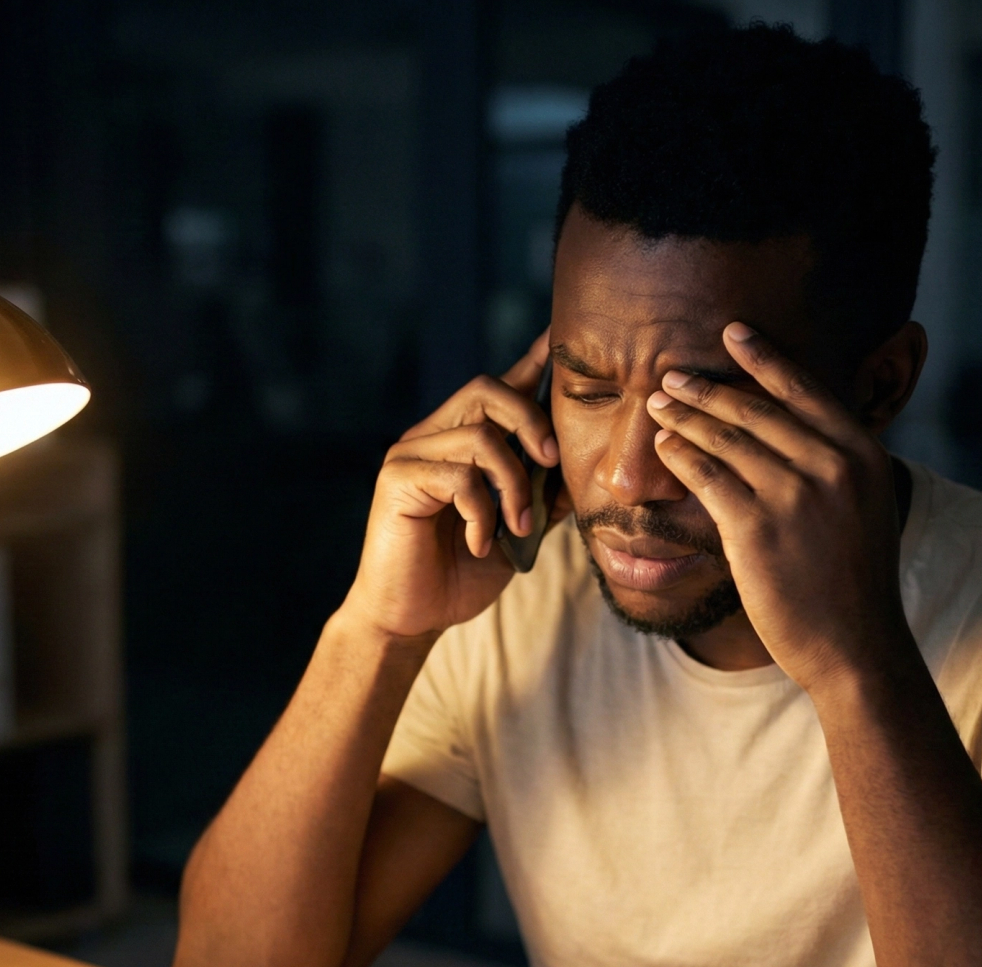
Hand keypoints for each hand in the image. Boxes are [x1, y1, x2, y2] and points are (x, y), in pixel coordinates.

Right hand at [340, 331, 559, 640]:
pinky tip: (479, 543)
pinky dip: (481, 512)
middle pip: (488, 389)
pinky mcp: (396, 479)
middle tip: (552, 464)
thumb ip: (544, 497)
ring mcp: (410, 454)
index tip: (564, 334)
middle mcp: (432, 436)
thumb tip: (585, 469)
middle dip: (532, 421)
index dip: (534, 359)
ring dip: (513, 485)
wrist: (411, 618)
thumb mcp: (517, 533)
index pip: (501, 388)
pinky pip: (457, 475)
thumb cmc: (458, 576)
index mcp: (462, 443)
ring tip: (516, 527)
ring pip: (479, 436)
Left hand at [647, 323, 910, 693]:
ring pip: (727, 440)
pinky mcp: (757, 528)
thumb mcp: (864, 510)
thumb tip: (798, 435)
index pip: (805, 390)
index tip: (732, 331)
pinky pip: (708, 478)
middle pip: (756, 411)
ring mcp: (795, 496)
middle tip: (670, 373)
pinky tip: (663, 446)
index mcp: (862, 455)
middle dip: (706, 388)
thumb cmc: (853, 583)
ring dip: (685, 416)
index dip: (764, 357)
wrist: (855, 645)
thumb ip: (836, 467)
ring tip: (656, 403)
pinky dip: (682, 457)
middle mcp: (832, 466)